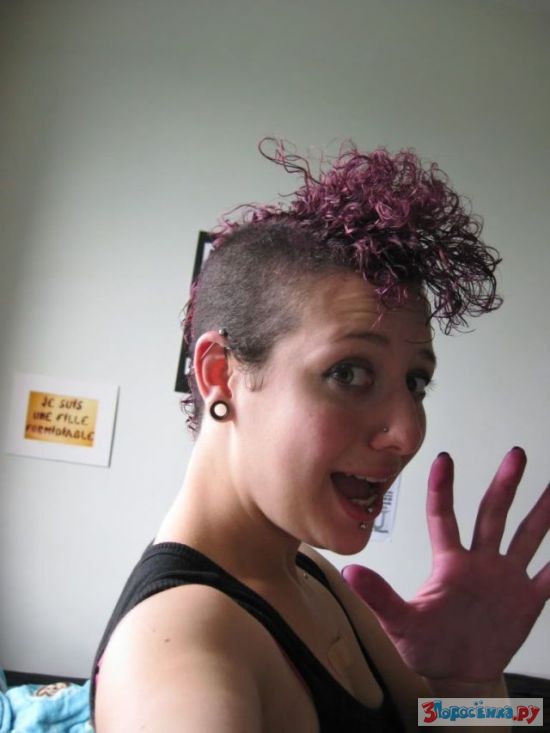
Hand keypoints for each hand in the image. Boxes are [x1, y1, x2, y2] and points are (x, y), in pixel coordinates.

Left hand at [342, 448, 549, 681]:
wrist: (456, 676)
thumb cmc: (425, 646)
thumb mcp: (399, 623)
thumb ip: (379, 597)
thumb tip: (349, 572)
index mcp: (449, 563)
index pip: (443, 517)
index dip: (442, 489)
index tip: (444, 458)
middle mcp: (479, 562)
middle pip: (493, 515)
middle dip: (504, 485)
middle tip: (515, 454)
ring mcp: (504, 578)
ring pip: (526, 537)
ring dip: (542, 513)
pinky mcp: (526, 601)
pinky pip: (549, 579)